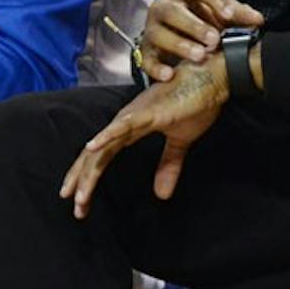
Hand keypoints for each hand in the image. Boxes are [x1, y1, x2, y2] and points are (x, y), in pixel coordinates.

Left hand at [60, 57, 228, 217]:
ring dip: (90, 171)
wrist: (212, 79)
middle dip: (82, 182)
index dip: (89, 179)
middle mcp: (126, 121)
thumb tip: (162, 195)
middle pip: (95, 155)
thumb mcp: (181, 141)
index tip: (81, 205)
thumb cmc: (197, 102)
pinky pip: (124, 125)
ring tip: (80, 195)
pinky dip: (107, 135)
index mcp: (131, 127)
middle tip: (77, 209)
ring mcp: (135, 115)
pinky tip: (92, 147)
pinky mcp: (149, 111)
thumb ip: (169, 165)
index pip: (102, 157)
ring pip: (104, 146)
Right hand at [139, 0, 263, 80]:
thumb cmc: (200, 18)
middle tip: (214, 39)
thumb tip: (258, 20)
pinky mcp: (144, 50)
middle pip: (174, 12)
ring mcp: (151, 28)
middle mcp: (163, 6)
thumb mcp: (218, 12)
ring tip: (200, 56)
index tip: (230, 15)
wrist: (175, 34)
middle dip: (194, 26)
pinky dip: (156, 68)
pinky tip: (169, 75)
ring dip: (179, 45)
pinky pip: (145, 59)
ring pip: (159, 34)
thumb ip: (237, 14)